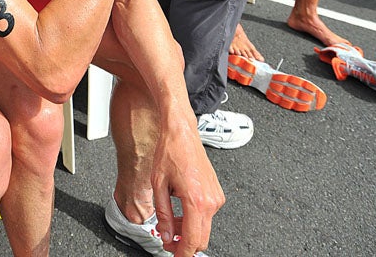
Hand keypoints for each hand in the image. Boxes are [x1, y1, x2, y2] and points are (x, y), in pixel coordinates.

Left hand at [150, 118, 224, 256]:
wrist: (181, 132)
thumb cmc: (169, 151)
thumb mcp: (159, 186)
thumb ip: (163, 215)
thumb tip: (165, 234)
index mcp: (196, 201)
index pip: (192, 240)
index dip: (182, 252)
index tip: (173, 256)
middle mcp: (211, 200)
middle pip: (201, 238)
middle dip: (184, 244)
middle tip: (167, 241)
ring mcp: (216, 196)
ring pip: (204, 227)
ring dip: (188, 230)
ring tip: (170, 224)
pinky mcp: (216, 192)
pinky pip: (206, 214)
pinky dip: (194, 218)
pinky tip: (180, 211)